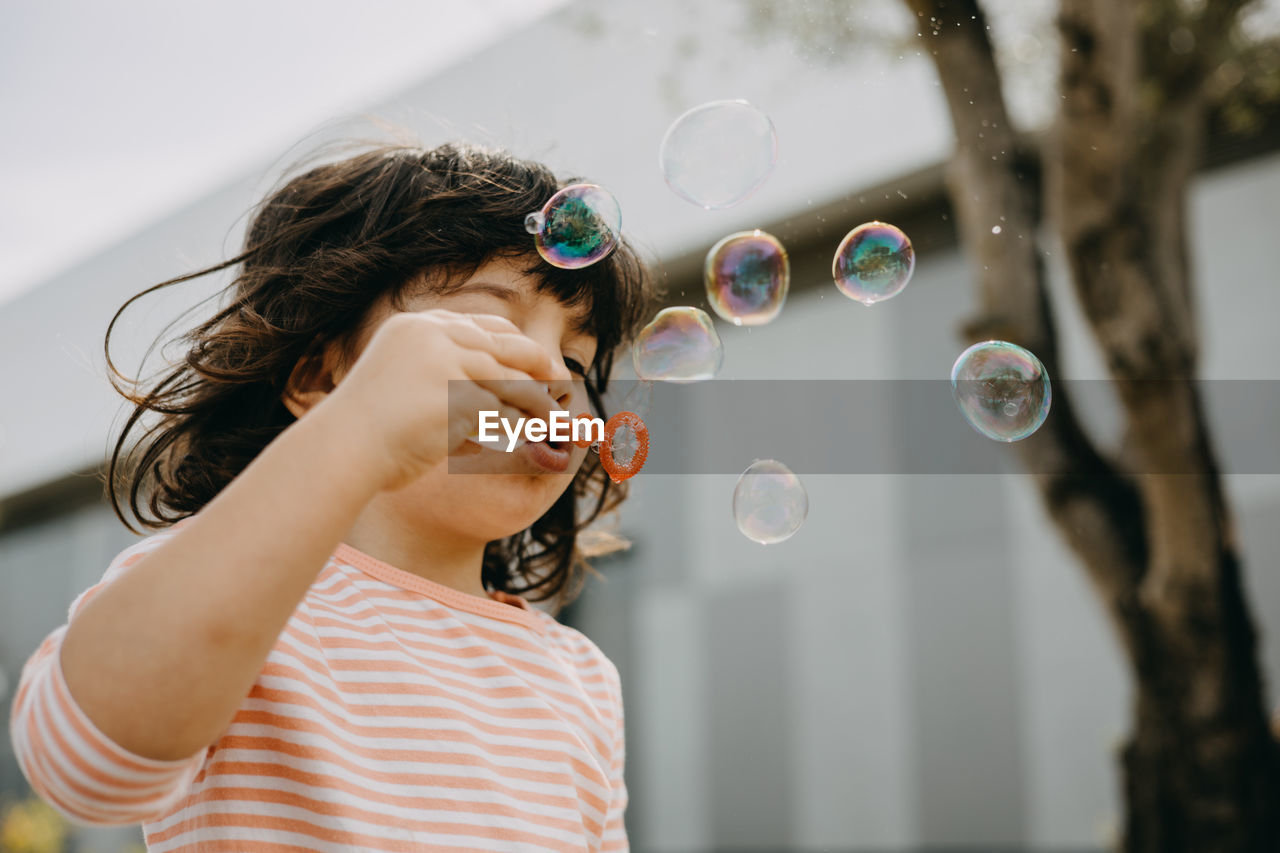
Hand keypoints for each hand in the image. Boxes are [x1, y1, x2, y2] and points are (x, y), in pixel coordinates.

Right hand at [314, 309, 561, 491]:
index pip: (482, 326)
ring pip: (512, 381)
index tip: (539, 362)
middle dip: (540, 366)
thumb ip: (443, 374)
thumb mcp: (402, 385)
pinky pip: (504, 412)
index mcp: (417, 326)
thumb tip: (498, 391)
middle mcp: (432, 335)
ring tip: (559, 422)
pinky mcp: (457, 394)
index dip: (515, 344)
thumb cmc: (368, 431)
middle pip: (505, 345)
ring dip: (540, 404)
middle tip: (563, 383)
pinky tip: (539, 441)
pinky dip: (524, 428)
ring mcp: (445, 361)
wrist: (342, 450)